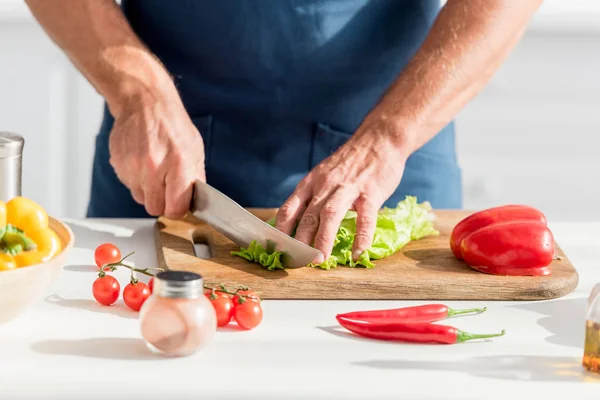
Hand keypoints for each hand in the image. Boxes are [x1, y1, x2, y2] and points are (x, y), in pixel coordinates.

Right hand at [108, 94, 204, 218]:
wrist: (145, 102)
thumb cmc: (172, 124)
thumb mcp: (195, 149)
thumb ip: (196, 178)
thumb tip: (196, 201)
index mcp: (178, 164)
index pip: (175, 208)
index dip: (178, 209)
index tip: (179, 204)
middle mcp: (153, 167)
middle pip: (154, 208)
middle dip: (162, 202)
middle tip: (167, 188)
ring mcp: (133, 166)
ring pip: (140, 198)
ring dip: (148, 190)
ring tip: (155, 170)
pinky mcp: (119, 164)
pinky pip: (129, 184)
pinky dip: (136, 179)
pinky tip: (143, 162)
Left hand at [275, 113, 410, 262]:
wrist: (379, 139)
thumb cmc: (350, 162)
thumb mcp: (323, 174)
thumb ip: (312, 196)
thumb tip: (297, 223)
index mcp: (311, 183)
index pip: (290, 208)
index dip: (282, 230)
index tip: (278, 249)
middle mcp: (326, 185)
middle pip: (308, 215)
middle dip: (300, 241)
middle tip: (297, 262)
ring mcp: (349, 188)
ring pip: (331, 215)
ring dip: (323, 239)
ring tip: (320, 260)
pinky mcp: (371, 192)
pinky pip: (366, 217)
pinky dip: (362, 236)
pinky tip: (359, 252)